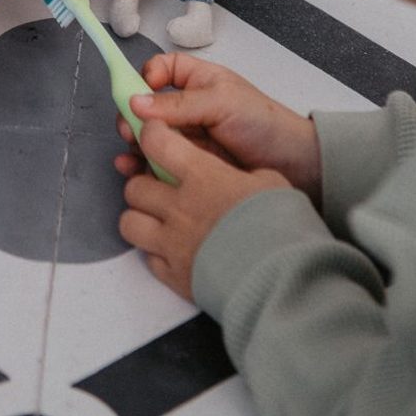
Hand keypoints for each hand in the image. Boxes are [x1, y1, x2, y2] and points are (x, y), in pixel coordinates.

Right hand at [113, 53, 321, 202]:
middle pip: (146, 104)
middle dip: (133, 115)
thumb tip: (136, 102)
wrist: (294, 168)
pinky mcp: (186, 164)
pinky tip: (134, 170)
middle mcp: (186, 107)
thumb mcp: (222, 104)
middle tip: (132, 131)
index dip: (147, 75)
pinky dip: (140, 166)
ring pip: (147, 135)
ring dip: (133, 143)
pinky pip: (156, 161)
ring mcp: (185, 137)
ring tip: (131, 155)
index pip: (160, 69)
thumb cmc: (264, 125)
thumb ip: (178, 104)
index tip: (143, 89)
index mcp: (197, 81)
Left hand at [119, 120, 290, 299]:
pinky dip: (155, 252)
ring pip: (129, 222)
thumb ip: (244, 174)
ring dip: (141, 217)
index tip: (155, 134)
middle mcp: (179, 208)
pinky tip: (174, 249)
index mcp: (202, 177)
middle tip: (158, 185)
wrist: (286, 281)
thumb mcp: (272, 184)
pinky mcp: (176, 277)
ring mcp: (173, 244)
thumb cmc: (284, 229)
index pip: (156, 143)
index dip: (151, 134)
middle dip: (143, 182)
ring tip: (158, 218)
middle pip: (135, 186)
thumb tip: (243, 176)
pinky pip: (148, 259)